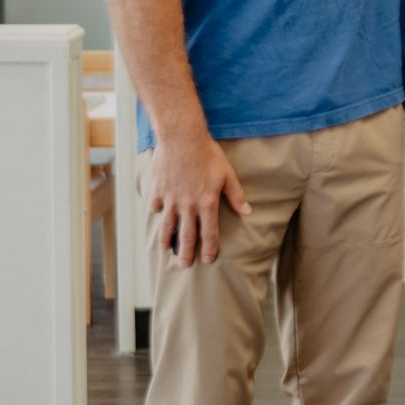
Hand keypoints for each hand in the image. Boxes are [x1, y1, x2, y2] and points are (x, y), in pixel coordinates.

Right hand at [149, 131, 250, 266]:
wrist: (182, 138)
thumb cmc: (208, 154)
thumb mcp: (227, 174)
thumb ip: (236, 195)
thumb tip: (247, 211)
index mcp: (206, 203)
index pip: (209, 233)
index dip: (209, 248)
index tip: (208, 260)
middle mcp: (187, 205)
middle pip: (186, 235)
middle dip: (187, 253)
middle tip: (185, 265)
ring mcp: (170, 199)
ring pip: (167, 226)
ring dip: (167, 240)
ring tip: (167, 251)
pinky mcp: (157, 191)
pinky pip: (157, 207)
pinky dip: (158, 214)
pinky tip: (160, 218)